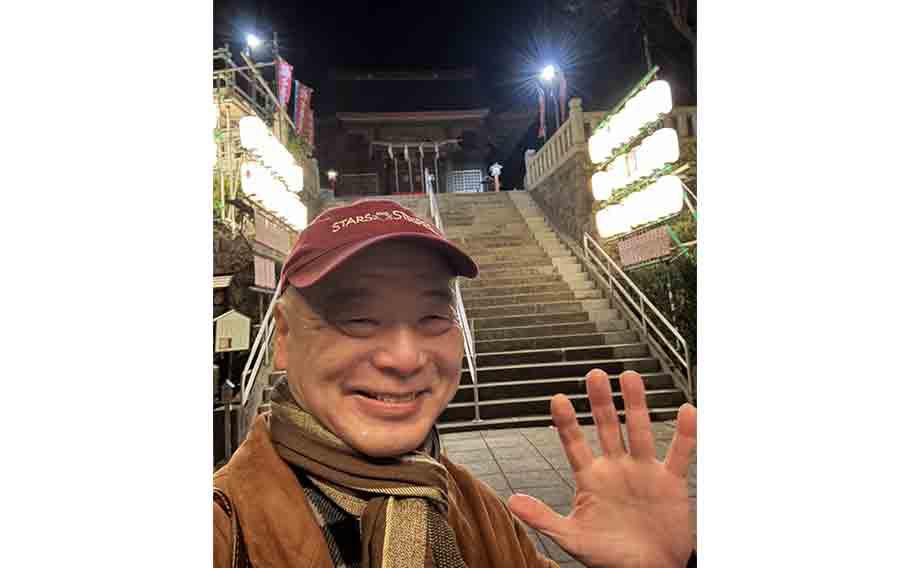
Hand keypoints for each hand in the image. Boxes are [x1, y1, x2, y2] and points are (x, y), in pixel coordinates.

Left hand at [507, 369, 695, 567]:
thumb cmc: (610, 556)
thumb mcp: (573, 538)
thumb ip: (543, 518)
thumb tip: (512, 502)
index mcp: (590, 479)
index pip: (575, 443)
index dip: (567, 422)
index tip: (558, 399)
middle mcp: (616, 468)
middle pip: (607, 426)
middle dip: (601, 401)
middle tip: (595, 374)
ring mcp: (643, 471)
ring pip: (640, 430)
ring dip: (635, 404)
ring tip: (630, 377)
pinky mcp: (670, 481)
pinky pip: (680, 453)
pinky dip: (686, 434)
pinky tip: (686, 412)